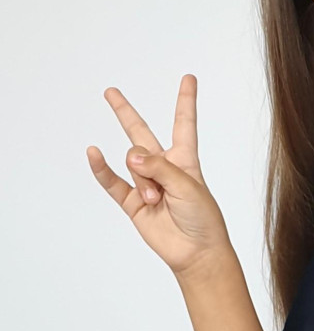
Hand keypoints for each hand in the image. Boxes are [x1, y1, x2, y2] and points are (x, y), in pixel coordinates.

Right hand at [87, 73, 231, 277]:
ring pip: (132, 164)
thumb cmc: (203, 219)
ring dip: (143, 181)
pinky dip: (102, 168)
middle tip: (110, 92)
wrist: (196, 252)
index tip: (188, 78)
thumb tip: (129, 155)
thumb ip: (158, 167)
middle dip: (126, 113)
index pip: (184, 124)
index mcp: (185, 160)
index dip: (185, 101)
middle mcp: (164, 168)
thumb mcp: (188, 186)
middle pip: (141, 133)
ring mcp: (145, 184)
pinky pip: (112, 181)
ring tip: (155, 198)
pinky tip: (94, 153)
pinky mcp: (132, 202)